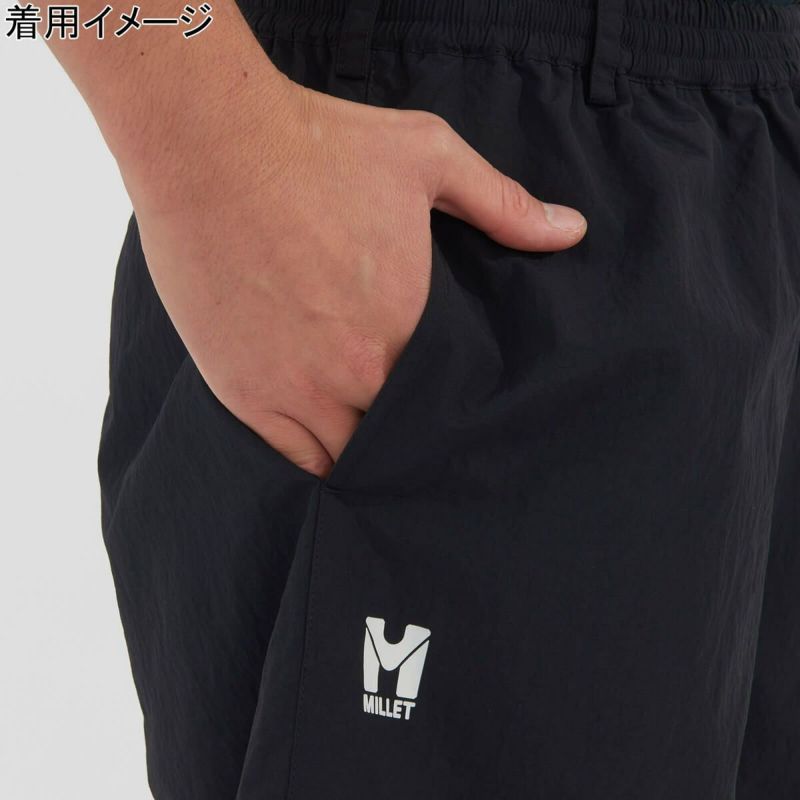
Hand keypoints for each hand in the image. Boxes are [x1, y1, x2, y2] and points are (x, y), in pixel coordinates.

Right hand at [128, 76, 586, 477]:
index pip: (449, 402)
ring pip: (350, 459)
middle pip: (402, 439)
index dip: (455, 415)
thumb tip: (572, 230)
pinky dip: (316, 465)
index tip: (461, 419)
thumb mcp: (428, 157)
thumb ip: (502, 204)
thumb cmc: (318, 146)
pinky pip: (293, 460)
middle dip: (416, 442)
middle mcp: (358, 370)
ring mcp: (298, 388)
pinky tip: (331, 461)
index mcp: (409, 324)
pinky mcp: (245, 393)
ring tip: (381, 458)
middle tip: (425, 445)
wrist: (212, 145)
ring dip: (368, 458)